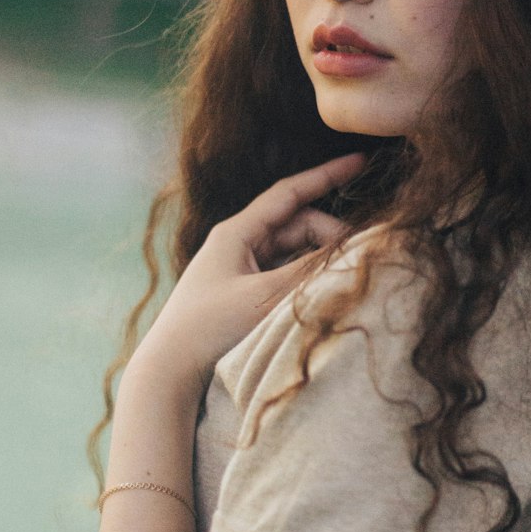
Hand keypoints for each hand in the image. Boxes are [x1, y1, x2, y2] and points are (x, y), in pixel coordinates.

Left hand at [133, 153, 366, 396]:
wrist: (170, 370)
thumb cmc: (210, 328)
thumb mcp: (265, 297)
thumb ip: (311, 271)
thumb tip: (354, 251)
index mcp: (236, 232)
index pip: (290, 193)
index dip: (327, 176)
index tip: (360, 161)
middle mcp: (238, 244)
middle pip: (299, 225)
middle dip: (330, 236)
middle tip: (356, 260)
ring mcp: (241, 269)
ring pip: (295, 251)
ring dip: (320, 260)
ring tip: (343, 278)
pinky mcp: (243, 293)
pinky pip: (285, 274)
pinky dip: (307, 278)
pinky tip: (322, 292)